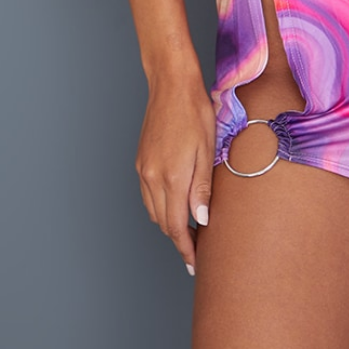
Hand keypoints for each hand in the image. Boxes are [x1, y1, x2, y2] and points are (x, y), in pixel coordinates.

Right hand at [135, 69, 215, 274]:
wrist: (171, 86)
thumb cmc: (196, 112)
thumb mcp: (208, 149)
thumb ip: (202, 188)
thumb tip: (200, 220)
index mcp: (173, 177)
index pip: (176, 226)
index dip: (185, 248)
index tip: (194, 263)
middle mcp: (153, 177)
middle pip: (163, 222)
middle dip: (179, 239)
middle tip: (198, 248)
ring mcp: (143, 169)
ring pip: (154, 210)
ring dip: (169, 223)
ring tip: (190, 229)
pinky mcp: (140, 161)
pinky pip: (148, 194)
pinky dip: (160, 206)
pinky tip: (175, 203)